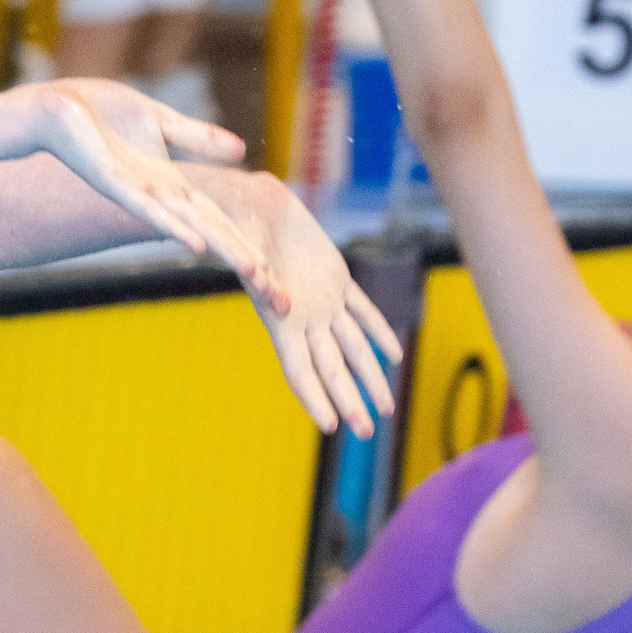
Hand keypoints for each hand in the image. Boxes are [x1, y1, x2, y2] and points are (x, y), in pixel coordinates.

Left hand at [22, 78, 279, 307]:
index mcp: (171, 183)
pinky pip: (147, 209)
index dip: (251, 248)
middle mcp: (159, 196)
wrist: (50, 108)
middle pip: (213, 234)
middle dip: (247, 263)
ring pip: (188, 227)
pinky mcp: (113, 182)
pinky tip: (194, 244)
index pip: (220, 221)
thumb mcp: (158, 121)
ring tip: (254, 274)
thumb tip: (240, 150)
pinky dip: (173, 225)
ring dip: (222, 250)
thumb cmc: (96, 113)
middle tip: (280, 299)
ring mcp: (137, 192)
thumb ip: (196, 138)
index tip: (279, 279)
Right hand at [191, 166, 403, 436]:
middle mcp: (302, 317)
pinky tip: (393, 355)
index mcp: (279, 318)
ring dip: (369, 376)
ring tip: (387, 408)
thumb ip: (260, 277)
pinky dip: (378, 331)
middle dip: (350, 400)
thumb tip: (282, 307)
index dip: (315, 399)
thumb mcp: (244, 247)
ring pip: (352, 346)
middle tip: (368, 432)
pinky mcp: (336, 278)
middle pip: (331, 368)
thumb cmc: (238, 222)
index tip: (332, 426)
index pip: (299, 370)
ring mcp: (321, 300)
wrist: (248, 200)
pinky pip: (363, 311)